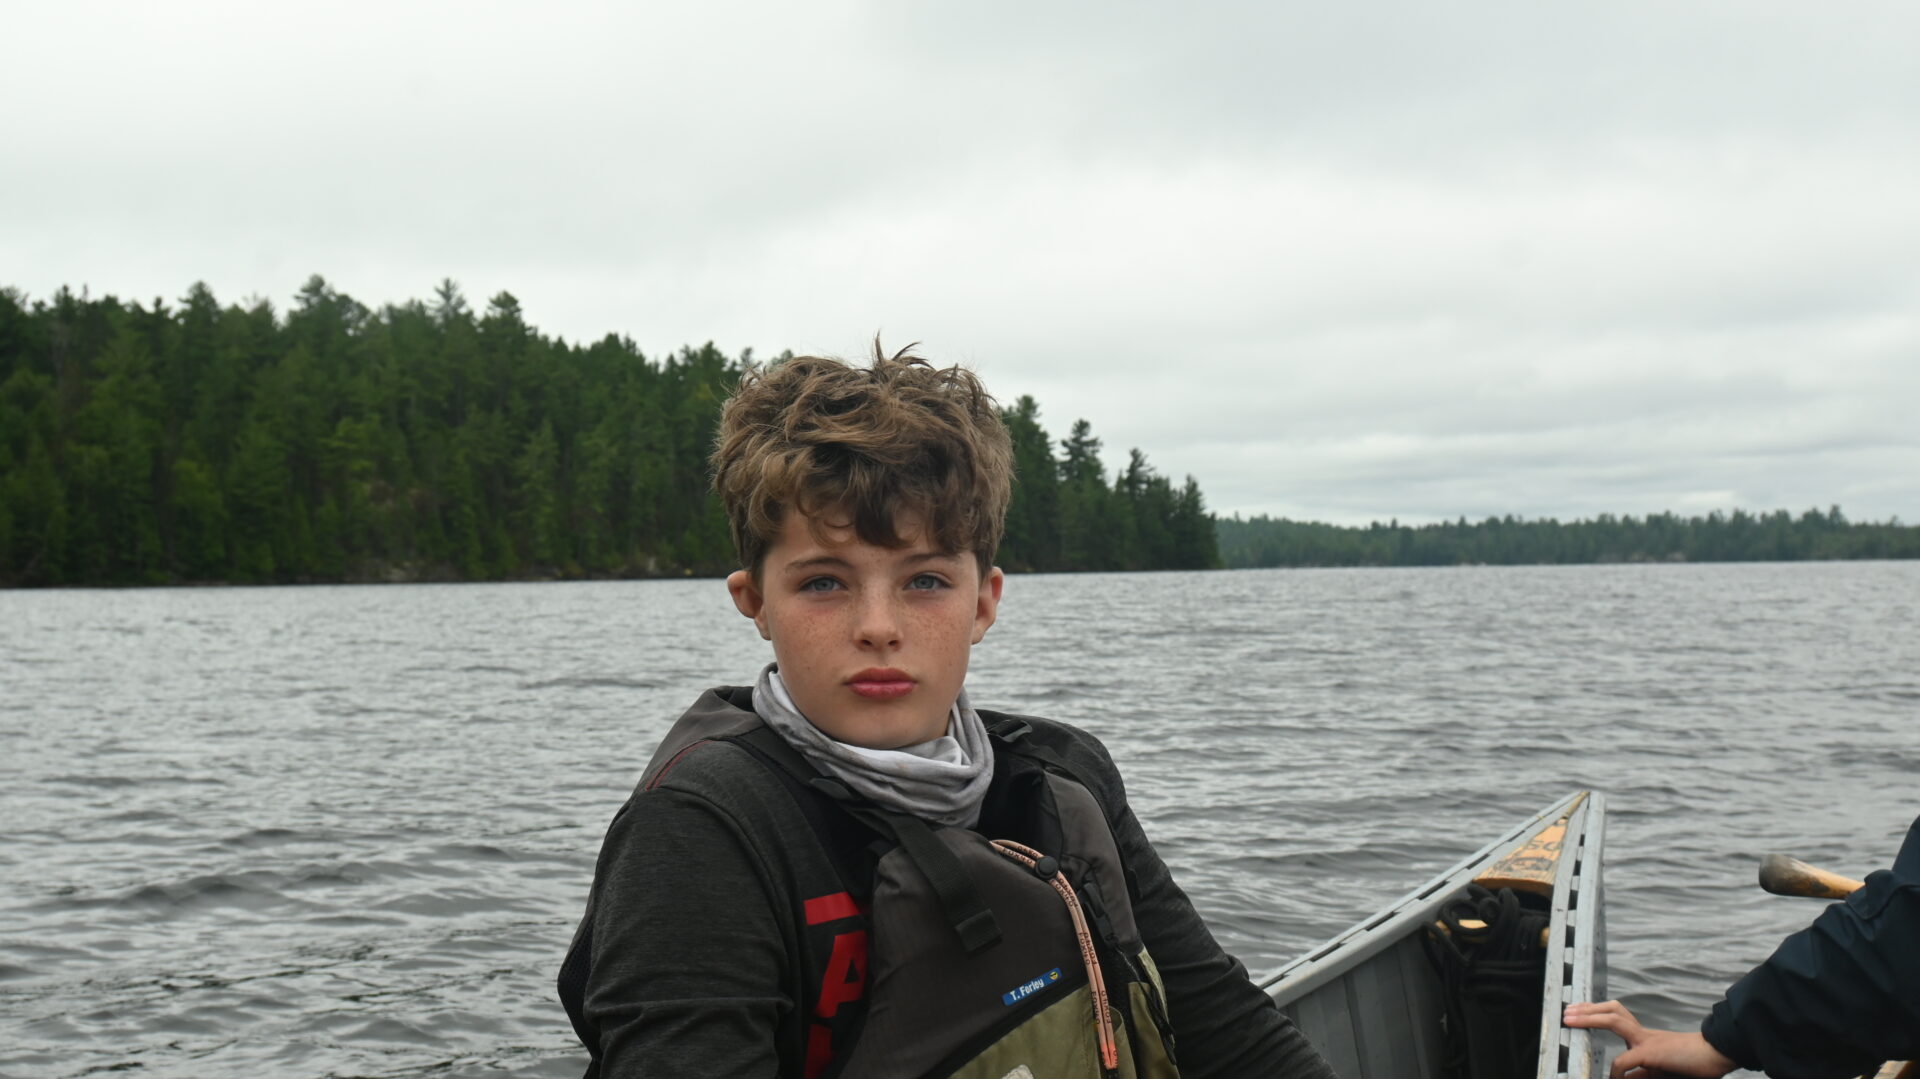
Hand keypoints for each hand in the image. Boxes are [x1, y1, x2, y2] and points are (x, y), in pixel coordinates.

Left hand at [1562, 1000, 1738, 1078]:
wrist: (1721, 1055)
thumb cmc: (1695, 1066)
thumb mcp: (1660, 1071)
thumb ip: (1642, 1073)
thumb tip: (1621, 1077)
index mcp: (1646, 1037)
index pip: (1617, 1018)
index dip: (1597, 1014)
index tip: (1580, 1015)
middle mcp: (1644, 1034)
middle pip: (1613, 1010)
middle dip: (1588, 1008)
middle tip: (1568, 1011)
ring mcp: (1648, 1040)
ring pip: (1613, 1019)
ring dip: (1589, 1017)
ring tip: (1570, 1020)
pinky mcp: (1653, 1052)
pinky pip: (1625, 1060)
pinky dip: (1616, 1071)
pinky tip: (1613, 1078)